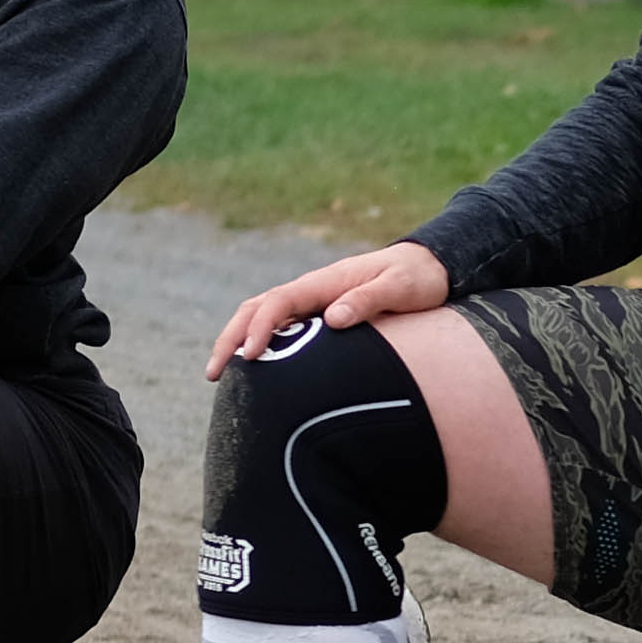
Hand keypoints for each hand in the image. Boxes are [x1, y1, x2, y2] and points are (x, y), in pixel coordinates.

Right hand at [205, 235, 452, 379]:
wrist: (429, 267)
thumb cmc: (417, 278)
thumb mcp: (400, 287)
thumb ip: (369, 300)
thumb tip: (334, 319)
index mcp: (326, 282)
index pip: (279, 302)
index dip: (259, 328)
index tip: (247, 355)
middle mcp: (312, 289)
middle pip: (257, 308)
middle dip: (230, 338)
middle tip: (212, 373)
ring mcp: (313, 302)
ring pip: (263, 317)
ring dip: (237, 341)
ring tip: (220, 376)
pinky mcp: (319, 314)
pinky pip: (281, 328)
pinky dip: (259, 344)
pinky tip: (253, 370)